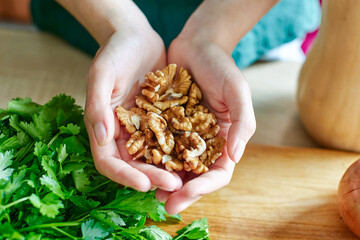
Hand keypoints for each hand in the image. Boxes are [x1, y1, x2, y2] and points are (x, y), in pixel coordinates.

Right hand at [84, 26, 182, 192]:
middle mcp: (123, 132)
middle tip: (175, 185)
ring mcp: (142, 127)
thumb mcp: (102, 74)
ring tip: (188, 179)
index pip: (109, 161)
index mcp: (104, 126)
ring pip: (154, 157)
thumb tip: (100, 137)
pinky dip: (179, 151)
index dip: (124, 176)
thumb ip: (97, 105)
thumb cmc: (114, 51)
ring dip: (169, 169)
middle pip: (135, 165)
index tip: (144, 184)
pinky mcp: (160, 119)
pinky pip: (170, 139)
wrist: (136, 36)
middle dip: (152, 177)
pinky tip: (195, 157)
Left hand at [155, 35, 255, 214]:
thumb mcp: (238, 92)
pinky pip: (158, 146)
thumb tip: (236, 157)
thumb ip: (242, 124)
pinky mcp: (166, 125)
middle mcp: (204, 142)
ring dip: (164, 181)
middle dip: (182, 192)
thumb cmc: (221, 67)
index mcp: (224, 139)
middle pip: (194, 176)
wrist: (197, 45)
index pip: (218, 172)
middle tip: (166, 204)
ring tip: (151, 191)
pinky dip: (151, 159)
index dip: (204, 186)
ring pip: (174, 166)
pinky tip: (140, 166)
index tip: (187, 193)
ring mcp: (184, 135)